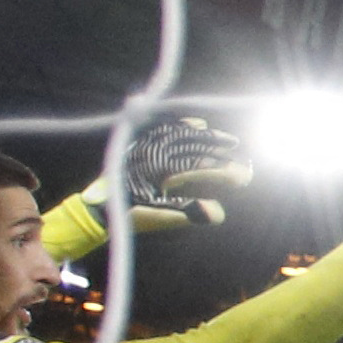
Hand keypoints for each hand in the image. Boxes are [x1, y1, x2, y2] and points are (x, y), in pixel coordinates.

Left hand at [88, 117, 253, 231]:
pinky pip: (167, 128)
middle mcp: (158, 151)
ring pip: (185, 135)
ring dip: (209, 138)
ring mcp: (150, 144)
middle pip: (198, 148)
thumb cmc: (129, 213)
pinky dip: (185, 125)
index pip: (201, 167)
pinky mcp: (143, 142)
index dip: (224, 171)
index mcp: (162, 169)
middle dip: (223, 154)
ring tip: (230, 141)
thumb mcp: (159, 217)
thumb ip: (188, 213)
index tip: (244, 177)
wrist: (98, 204)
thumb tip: (218, 213)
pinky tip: (199, 124)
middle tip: (244, 161)